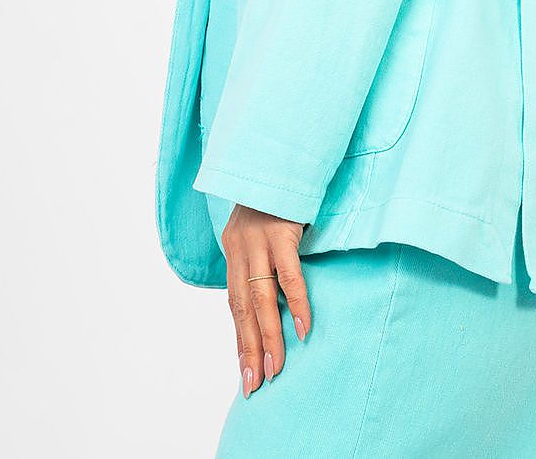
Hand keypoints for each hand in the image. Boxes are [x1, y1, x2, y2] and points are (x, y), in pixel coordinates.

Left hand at [222, 205, 311, 396]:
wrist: (281, 152)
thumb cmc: (279, 193)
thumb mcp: (262, 226)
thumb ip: (263, 256)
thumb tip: (273, 294)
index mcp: (233, 249)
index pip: (233, 304)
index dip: (239, 339)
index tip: (245, 371)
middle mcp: (240, 247)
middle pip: (242, 308)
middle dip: (249, 349)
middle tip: (256, 383)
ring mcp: (259, 240)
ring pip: (261, 298)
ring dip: (269, 337)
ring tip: (275, 368)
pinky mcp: (282, 231)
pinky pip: (289, 274)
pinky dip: (295, 304)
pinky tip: (302, 329)